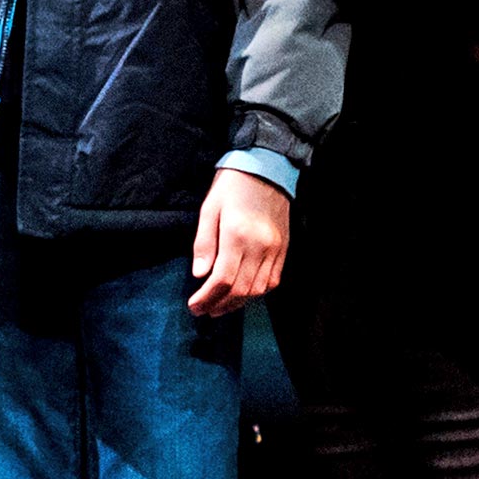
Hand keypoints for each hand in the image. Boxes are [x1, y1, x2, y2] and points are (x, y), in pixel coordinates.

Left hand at [187, 166, 289, 316]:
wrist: (268, 167)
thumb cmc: (232, 186)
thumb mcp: (209, 209)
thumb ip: (204, 244)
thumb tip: (200, 275)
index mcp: (237, 236)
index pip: (222, 280)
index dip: (207, 298)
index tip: (194, 306)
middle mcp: (260, 246)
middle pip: (240, 290)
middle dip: (220, 305)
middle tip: (203, 311)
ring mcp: (275, 249)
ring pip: (258, 290)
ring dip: (238, 303)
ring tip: (220, 306)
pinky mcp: (284, 249)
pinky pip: (273, 281)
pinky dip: (257, 293)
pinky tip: (242, 294)